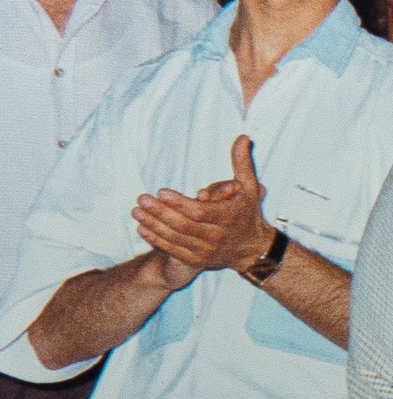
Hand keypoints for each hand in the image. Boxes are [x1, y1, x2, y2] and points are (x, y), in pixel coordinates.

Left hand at [131, 136, 273, 277]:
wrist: (250, 248)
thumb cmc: (246, 212)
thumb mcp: (249, 187)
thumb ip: (241, 162)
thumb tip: (242, 137)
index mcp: (229, 218)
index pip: (200, 212)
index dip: (178, 203)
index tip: (160, 191)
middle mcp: (217, 237)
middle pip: (183, 225)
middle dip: (160, 212)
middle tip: (141, 198)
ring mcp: (206, 251)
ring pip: (175, 238)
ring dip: (153, 225)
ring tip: (136, 210)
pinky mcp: (196, 261)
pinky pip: (172, 250)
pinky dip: (155, 239)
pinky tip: (142, 227)